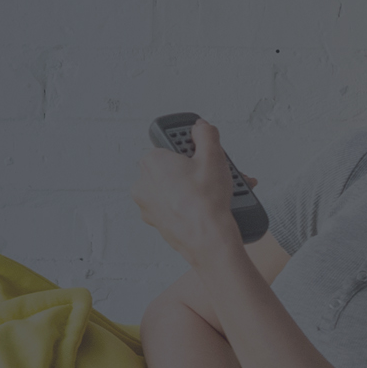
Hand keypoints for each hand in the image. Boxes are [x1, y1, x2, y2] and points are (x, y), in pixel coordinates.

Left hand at [134, 117, 241, 266]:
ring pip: (177, 190)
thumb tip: (201, 128)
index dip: (191, 149)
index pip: (171, 146)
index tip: (203, 152)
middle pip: (176, 169)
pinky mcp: (160, 224)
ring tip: (223, 190)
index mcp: (151, 162)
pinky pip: (177, 207)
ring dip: (199, 187)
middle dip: (199, 170)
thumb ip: (206, 135)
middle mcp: (143, 185)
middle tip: (216, 172)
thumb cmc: (205, 202)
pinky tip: (213, 206)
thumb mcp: (212, 156)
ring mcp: (149, 207)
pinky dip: (193, 205)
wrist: (208, 240)